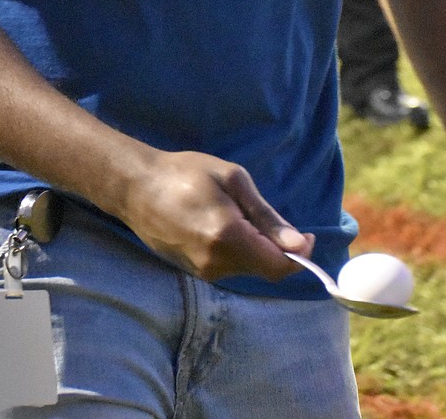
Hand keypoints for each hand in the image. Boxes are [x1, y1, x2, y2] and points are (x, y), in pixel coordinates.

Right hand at [119, 148, 312, 281]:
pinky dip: (239, 250)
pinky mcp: (194, 272)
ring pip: (248, 268)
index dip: (300, 256)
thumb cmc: (186, 173)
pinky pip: (230, 266)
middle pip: (265, 268)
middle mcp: (216, 263)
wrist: (137, 187)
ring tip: (238, 213)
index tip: (308, 235)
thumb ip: (266, 216)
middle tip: (268, 216)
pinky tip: (224, 224)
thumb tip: (298, 243)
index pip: (277, 266)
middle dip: (277, 248)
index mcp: (228, 237)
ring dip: (256, 247)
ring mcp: (202, 271)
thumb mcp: (233, 179)